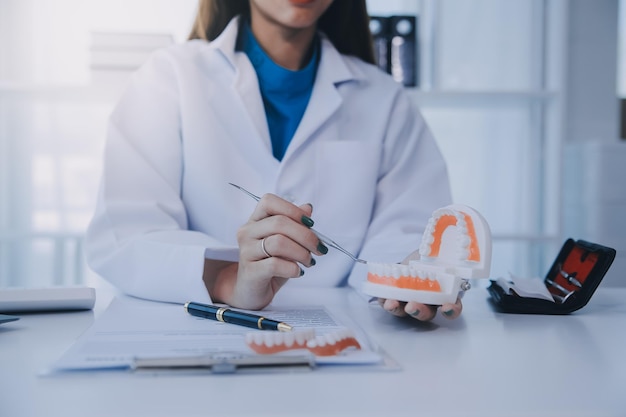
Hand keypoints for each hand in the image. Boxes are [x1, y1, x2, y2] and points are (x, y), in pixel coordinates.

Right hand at [209, 193, 325, 309]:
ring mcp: (246, 251)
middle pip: (279, 223)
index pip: (269, 202)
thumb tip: (307, 208)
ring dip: (301, 253)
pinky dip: (293, 268)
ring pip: (278, 242)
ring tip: (309, 262)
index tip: (310, 224)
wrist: (251, 292)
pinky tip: (298, 272)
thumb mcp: (285, 242)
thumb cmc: (270, 264)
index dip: (293, 210)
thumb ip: (295, 224)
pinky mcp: (250, 271)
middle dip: (306, 236)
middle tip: (318, 248)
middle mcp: (247, 232)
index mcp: (255, 221)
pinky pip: (275, 264)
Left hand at [377, 248, 462, 320]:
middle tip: (412, 306)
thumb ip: (447, 262)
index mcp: (444, 294)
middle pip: (426, 313)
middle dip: (419, 311)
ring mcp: (409, 301)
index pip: (452, 308)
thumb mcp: (441, 258)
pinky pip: (388, 303)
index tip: (447, 307)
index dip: (451, 310)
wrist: (415, 256)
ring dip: (398, 309)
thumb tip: (454, 257)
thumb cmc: (432, 258)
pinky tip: (384, 297)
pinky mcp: (393, 297)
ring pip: (405, 311)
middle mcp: (427, 302)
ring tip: (392, 303)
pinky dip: (385, 301)